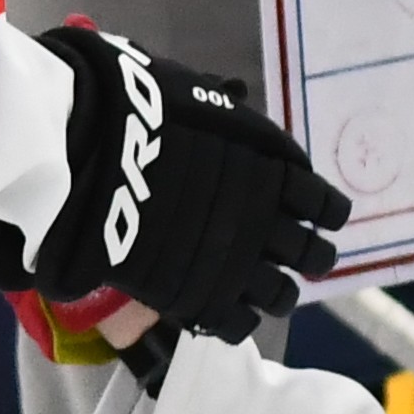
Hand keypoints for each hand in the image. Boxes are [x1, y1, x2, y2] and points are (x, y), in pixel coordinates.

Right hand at [12, 21, 347, 347]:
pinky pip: (236, 323)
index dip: (324, 212)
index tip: (319, 217)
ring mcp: (235, 263)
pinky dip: (235, 319)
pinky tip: (226, 308)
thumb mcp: (189, 90)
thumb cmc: (134, 109)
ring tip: (266, 290)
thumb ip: (219, 103)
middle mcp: (265, 220)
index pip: (322, 203)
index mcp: (272, 169)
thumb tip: (231, 91)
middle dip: (310, 257)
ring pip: (281, 295)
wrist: (88, 153)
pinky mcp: (198, 297)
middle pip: (312, 255)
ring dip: (277, 292)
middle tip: (299, 257)